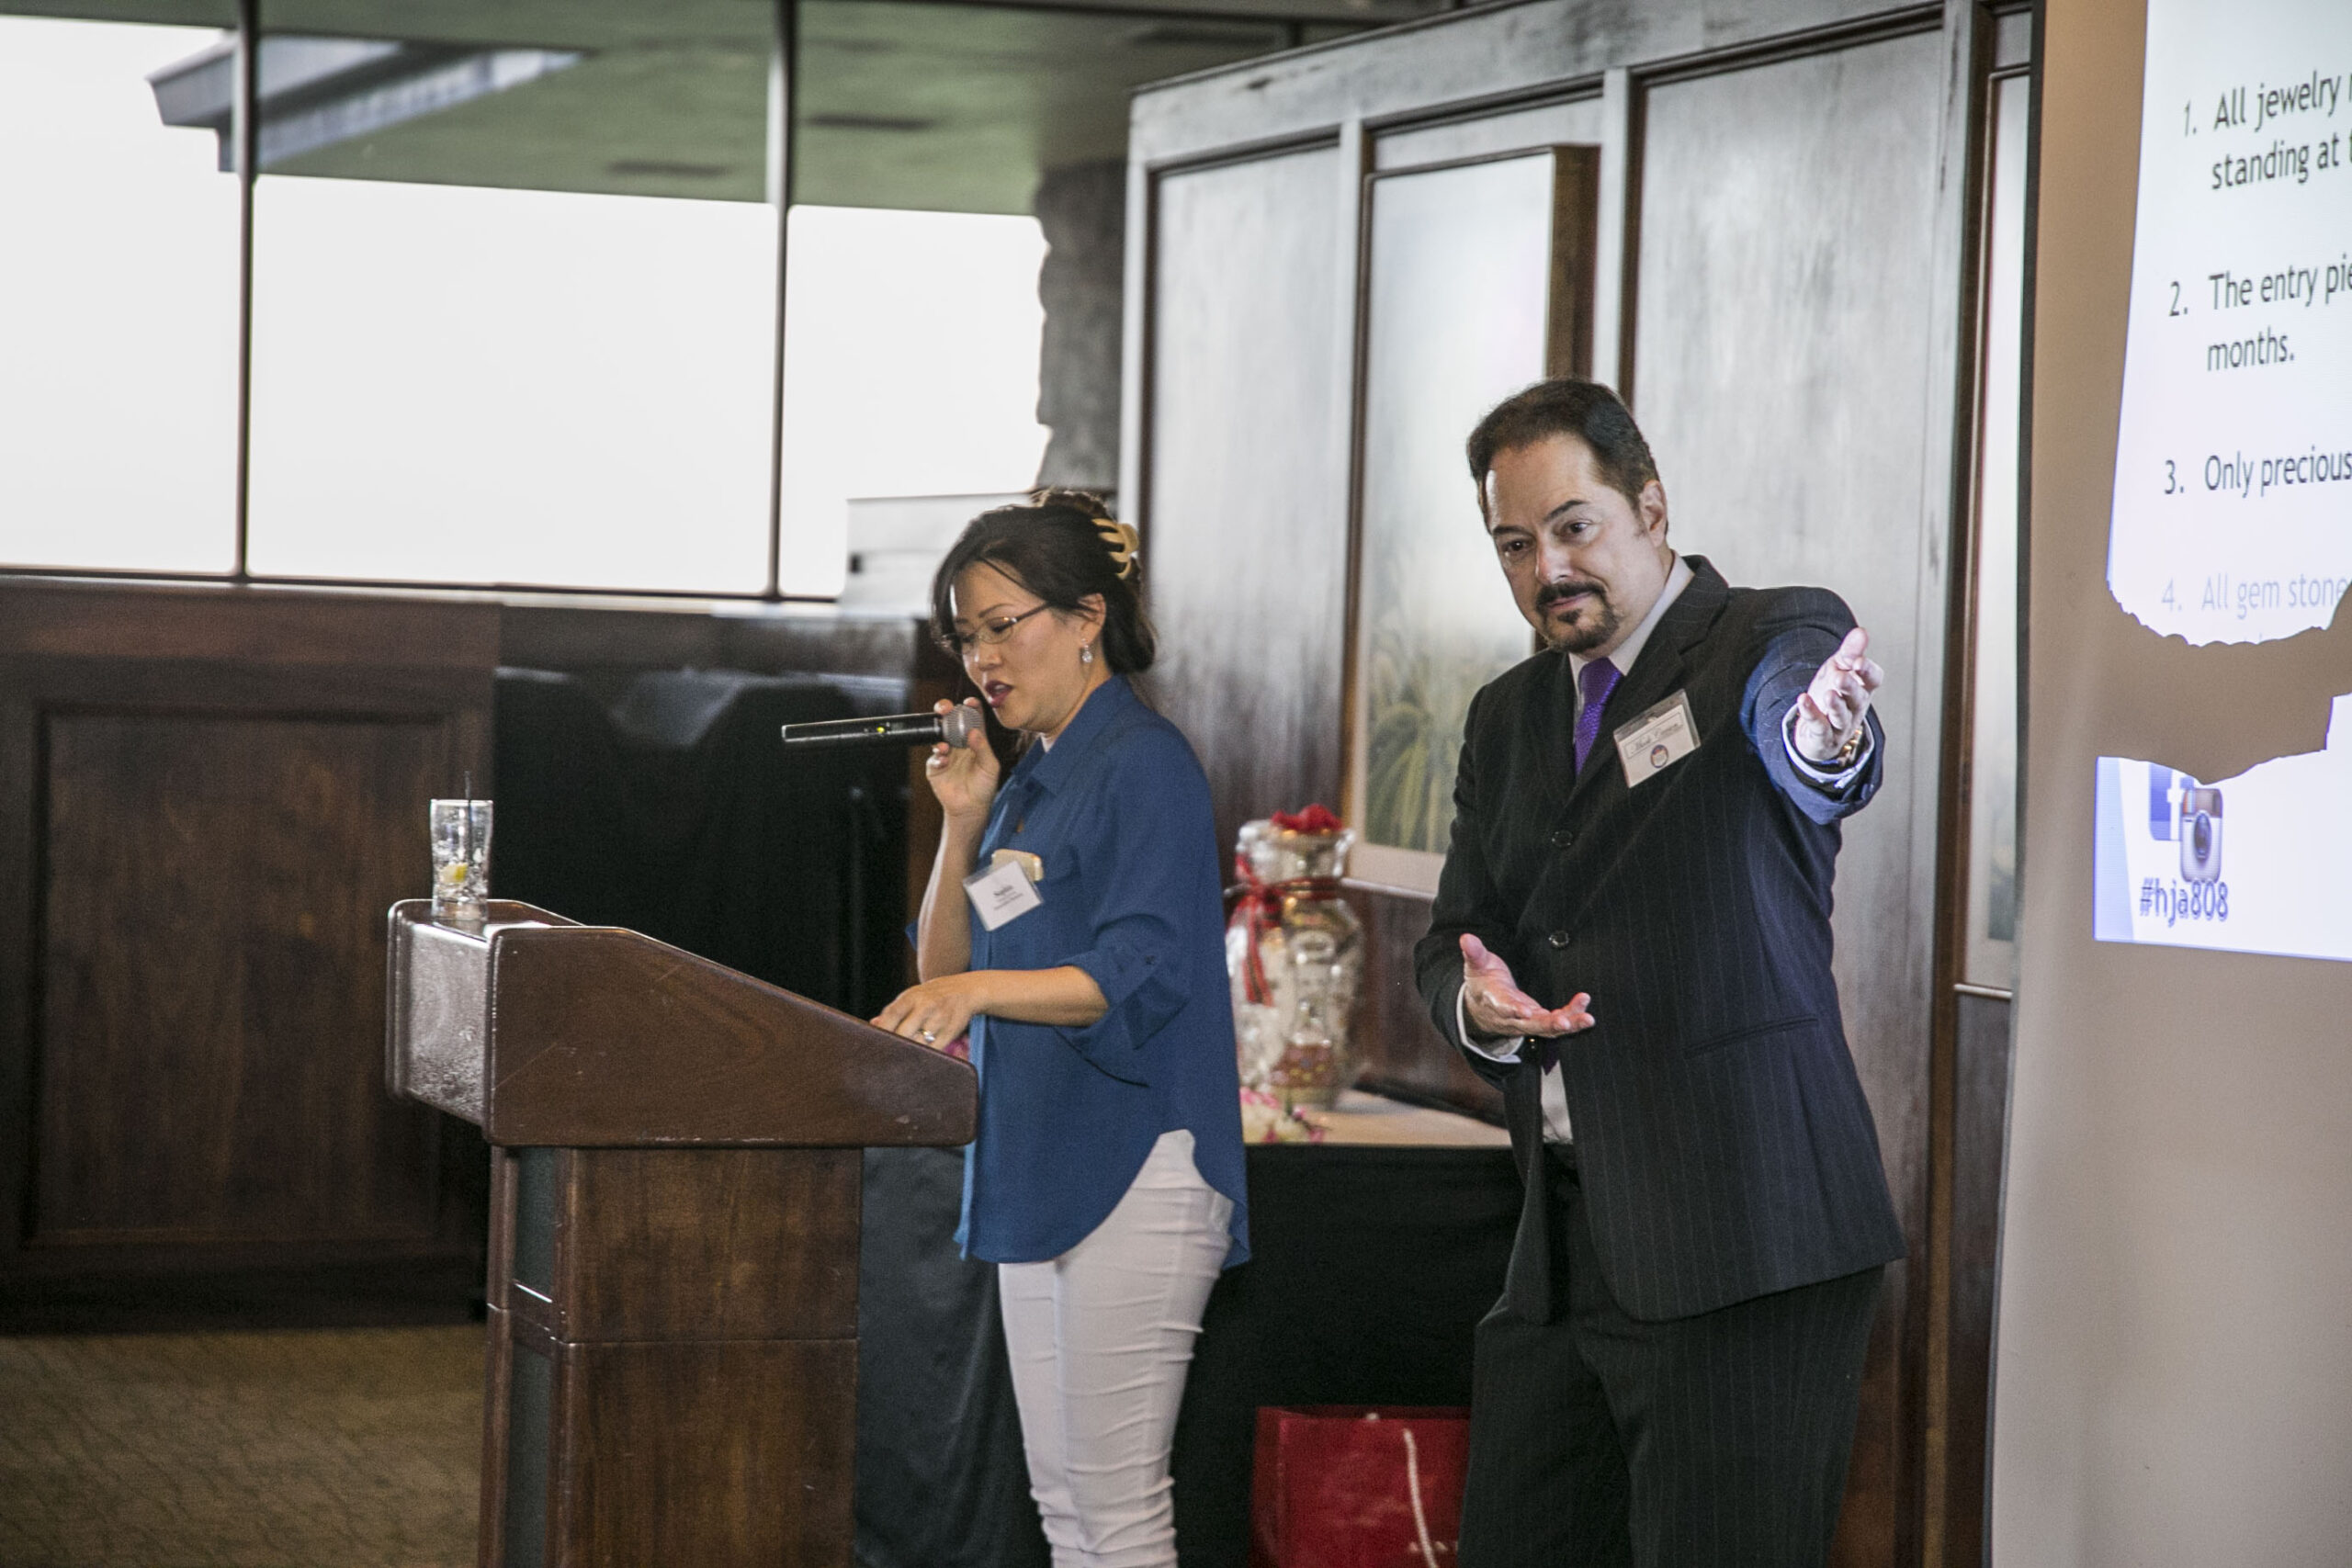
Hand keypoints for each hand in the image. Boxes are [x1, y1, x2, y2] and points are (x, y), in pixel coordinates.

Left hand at [873, 972, 990, 1048]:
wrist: (966, 991)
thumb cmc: (931, 996)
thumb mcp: (913, 996)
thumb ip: (894, 1010)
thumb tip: (874, 1025)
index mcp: (913, 996)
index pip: (892, 1014)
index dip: (881, 1030)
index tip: (873, 1042)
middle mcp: (926, 1007)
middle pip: (904, 1033)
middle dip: (893, 1045)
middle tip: (886, 1054)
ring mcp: (939, 1020)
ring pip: (918, 1044)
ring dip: (908, 1052)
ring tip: (900, 1058)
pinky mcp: (950, 1033)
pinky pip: (933, 1050)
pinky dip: (924, 1055)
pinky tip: (917, 1057)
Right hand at [924, 698, 1000, 823]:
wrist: (970, 808)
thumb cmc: (984, 786)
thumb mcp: (990, 767)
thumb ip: (983, 748)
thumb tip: (974, 732)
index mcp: (975, 740)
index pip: (972, 718)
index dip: (971, 707)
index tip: (970, 702)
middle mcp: (959, 743)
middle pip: (950, 720)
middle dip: (946, 711)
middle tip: (946, 708)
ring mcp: (946, 753)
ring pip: (939, 735)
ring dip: (940, 735)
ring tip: (945, 745)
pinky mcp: (936, 766)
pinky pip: (934, 756)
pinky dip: (938, 756)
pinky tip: (943, 761)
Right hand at [1460, 934, 1593, 1038]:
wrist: (1482, 1009)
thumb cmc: (1482, 983)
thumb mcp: (1476, 966)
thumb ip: (1474, 953)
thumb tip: (1466, 938)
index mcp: (1494, 1001)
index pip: (1503, 1007)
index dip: (1513, 1010)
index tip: (1524, 1011)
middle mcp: (1511, 1016)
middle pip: (1531, 1023)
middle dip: (1549, 1024)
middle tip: (1565, 1022)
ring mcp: (1526, 1021)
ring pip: (1547, 1028)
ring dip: (1568, 1024)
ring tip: (1587, 1019)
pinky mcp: (1538, 1021)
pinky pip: (1556, 1023)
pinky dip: (1572, 1018)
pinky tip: (1585, 1010)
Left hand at [1792, 627, 1884, 763]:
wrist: (1814, 728)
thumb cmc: (1831, 693)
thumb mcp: (1838, 668)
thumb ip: (1850, 652)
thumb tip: (1862, 632)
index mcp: (1862, 688)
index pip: (1873, 679)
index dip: (1868, 671)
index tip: (1858, 661)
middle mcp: (1854, 708)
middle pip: (1857, 699)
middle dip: (1850, 687)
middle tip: (1840, 677)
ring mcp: (1840, 725)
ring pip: (1841, 716)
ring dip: (1836, 705)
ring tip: (1828, 694)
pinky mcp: (1823, 737)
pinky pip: (1819, 727)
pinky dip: (1811, 714)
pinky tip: (1803, 700)